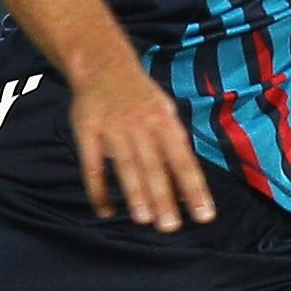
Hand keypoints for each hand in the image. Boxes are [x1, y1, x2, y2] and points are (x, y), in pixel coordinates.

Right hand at [70, 63, 217, 232]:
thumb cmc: (141, 96)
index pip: (183, 160)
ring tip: (144, 219)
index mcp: (164, 121)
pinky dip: (97, 189)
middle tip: (171, 226)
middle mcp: (140, 124)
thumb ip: (176, 147)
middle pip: (154, 166)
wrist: (103, 64)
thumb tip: (189, 189)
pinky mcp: (87, 130)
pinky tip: (105, 211)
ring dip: (135, 193)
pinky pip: (92, 165)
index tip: (204, 215)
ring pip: (126, 165)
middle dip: (163, 197)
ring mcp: (112, 127)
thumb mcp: (165, 112)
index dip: (194, 188)